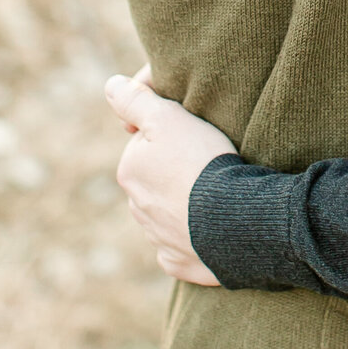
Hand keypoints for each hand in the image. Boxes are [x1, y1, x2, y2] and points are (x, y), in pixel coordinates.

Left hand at [104, 73, 236, 285]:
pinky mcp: (179, 262)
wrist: (236, 220)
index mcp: (129, 171)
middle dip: (175, 172)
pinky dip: (194, 237)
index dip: (172, 135)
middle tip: (208, 163)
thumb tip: (111, 86)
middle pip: (156, 179)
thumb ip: (135, 100)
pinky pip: (183, 245)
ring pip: (168, 213)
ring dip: (185, 204)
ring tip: (217, 194)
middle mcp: (137, 207)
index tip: (195, 136)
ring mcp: (157, 239)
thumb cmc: (202, 163)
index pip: (145, 144)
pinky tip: (213, 227)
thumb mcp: (167, 117)